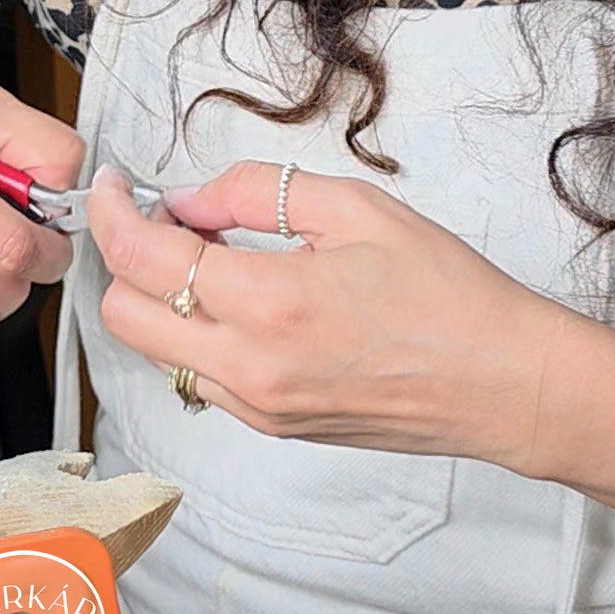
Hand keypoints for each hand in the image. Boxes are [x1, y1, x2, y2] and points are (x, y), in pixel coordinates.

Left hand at [86, 160, 574, 470]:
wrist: (503, 383)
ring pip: (155, 353)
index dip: (111, 213)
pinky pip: (199, 377)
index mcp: (269, 302)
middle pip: (123, 316)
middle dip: (123, 259)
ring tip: (208, 256)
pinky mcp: (271, 427)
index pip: (141, 258)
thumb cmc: (446, 293)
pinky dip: (193, 334)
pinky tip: (237, 300)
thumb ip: (254, 193)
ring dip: (155, 300)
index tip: (113, 186)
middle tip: (160, 218)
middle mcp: (249, 367)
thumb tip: (186, 199)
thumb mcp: (354, 208)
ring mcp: (256, 407)